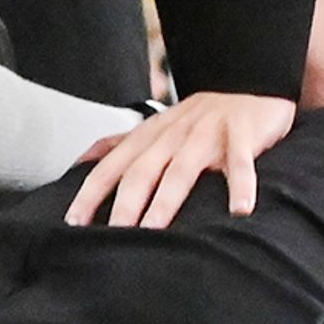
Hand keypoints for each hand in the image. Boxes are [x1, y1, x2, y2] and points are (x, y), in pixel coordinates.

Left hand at [65, 89, 294, 227]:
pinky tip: (239, 211)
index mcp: (149, 135)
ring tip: (154, 230)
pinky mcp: (241, 136)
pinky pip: (240, 163)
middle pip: (142, 171)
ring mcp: (206, 134)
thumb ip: (119, 144)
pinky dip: (241, 186)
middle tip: (113, 237)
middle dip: (125, 205)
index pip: (112, 167)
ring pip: (181, 170)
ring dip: (166, 201)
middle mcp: (173, 134)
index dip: (91, 193)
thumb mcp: (155, 127)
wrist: (249, 86)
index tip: (74, 222)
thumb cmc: (198, 117)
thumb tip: (81, 162)